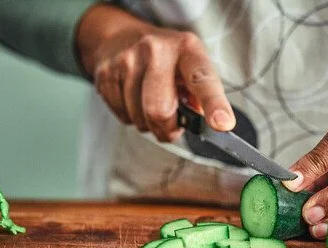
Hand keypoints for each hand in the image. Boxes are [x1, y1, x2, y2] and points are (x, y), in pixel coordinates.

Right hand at [78, 6, 234, 140]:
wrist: (121, 38)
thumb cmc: (167, 61)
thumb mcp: (192, 67)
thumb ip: (202, 96)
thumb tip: (203, 124)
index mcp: (187, 49)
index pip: (202, 80)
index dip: (213, 104)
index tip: (222, 124)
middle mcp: (155, 50)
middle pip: (160, 111)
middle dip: (168, 129)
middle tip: (172, 126)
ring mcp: (127, 61)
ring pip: (140, 120)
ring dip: (149, 124)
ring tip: (151, 103)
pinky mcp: (105, 74)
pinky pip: (123, 117)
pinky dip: (132, 117)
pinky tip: (134, 99)